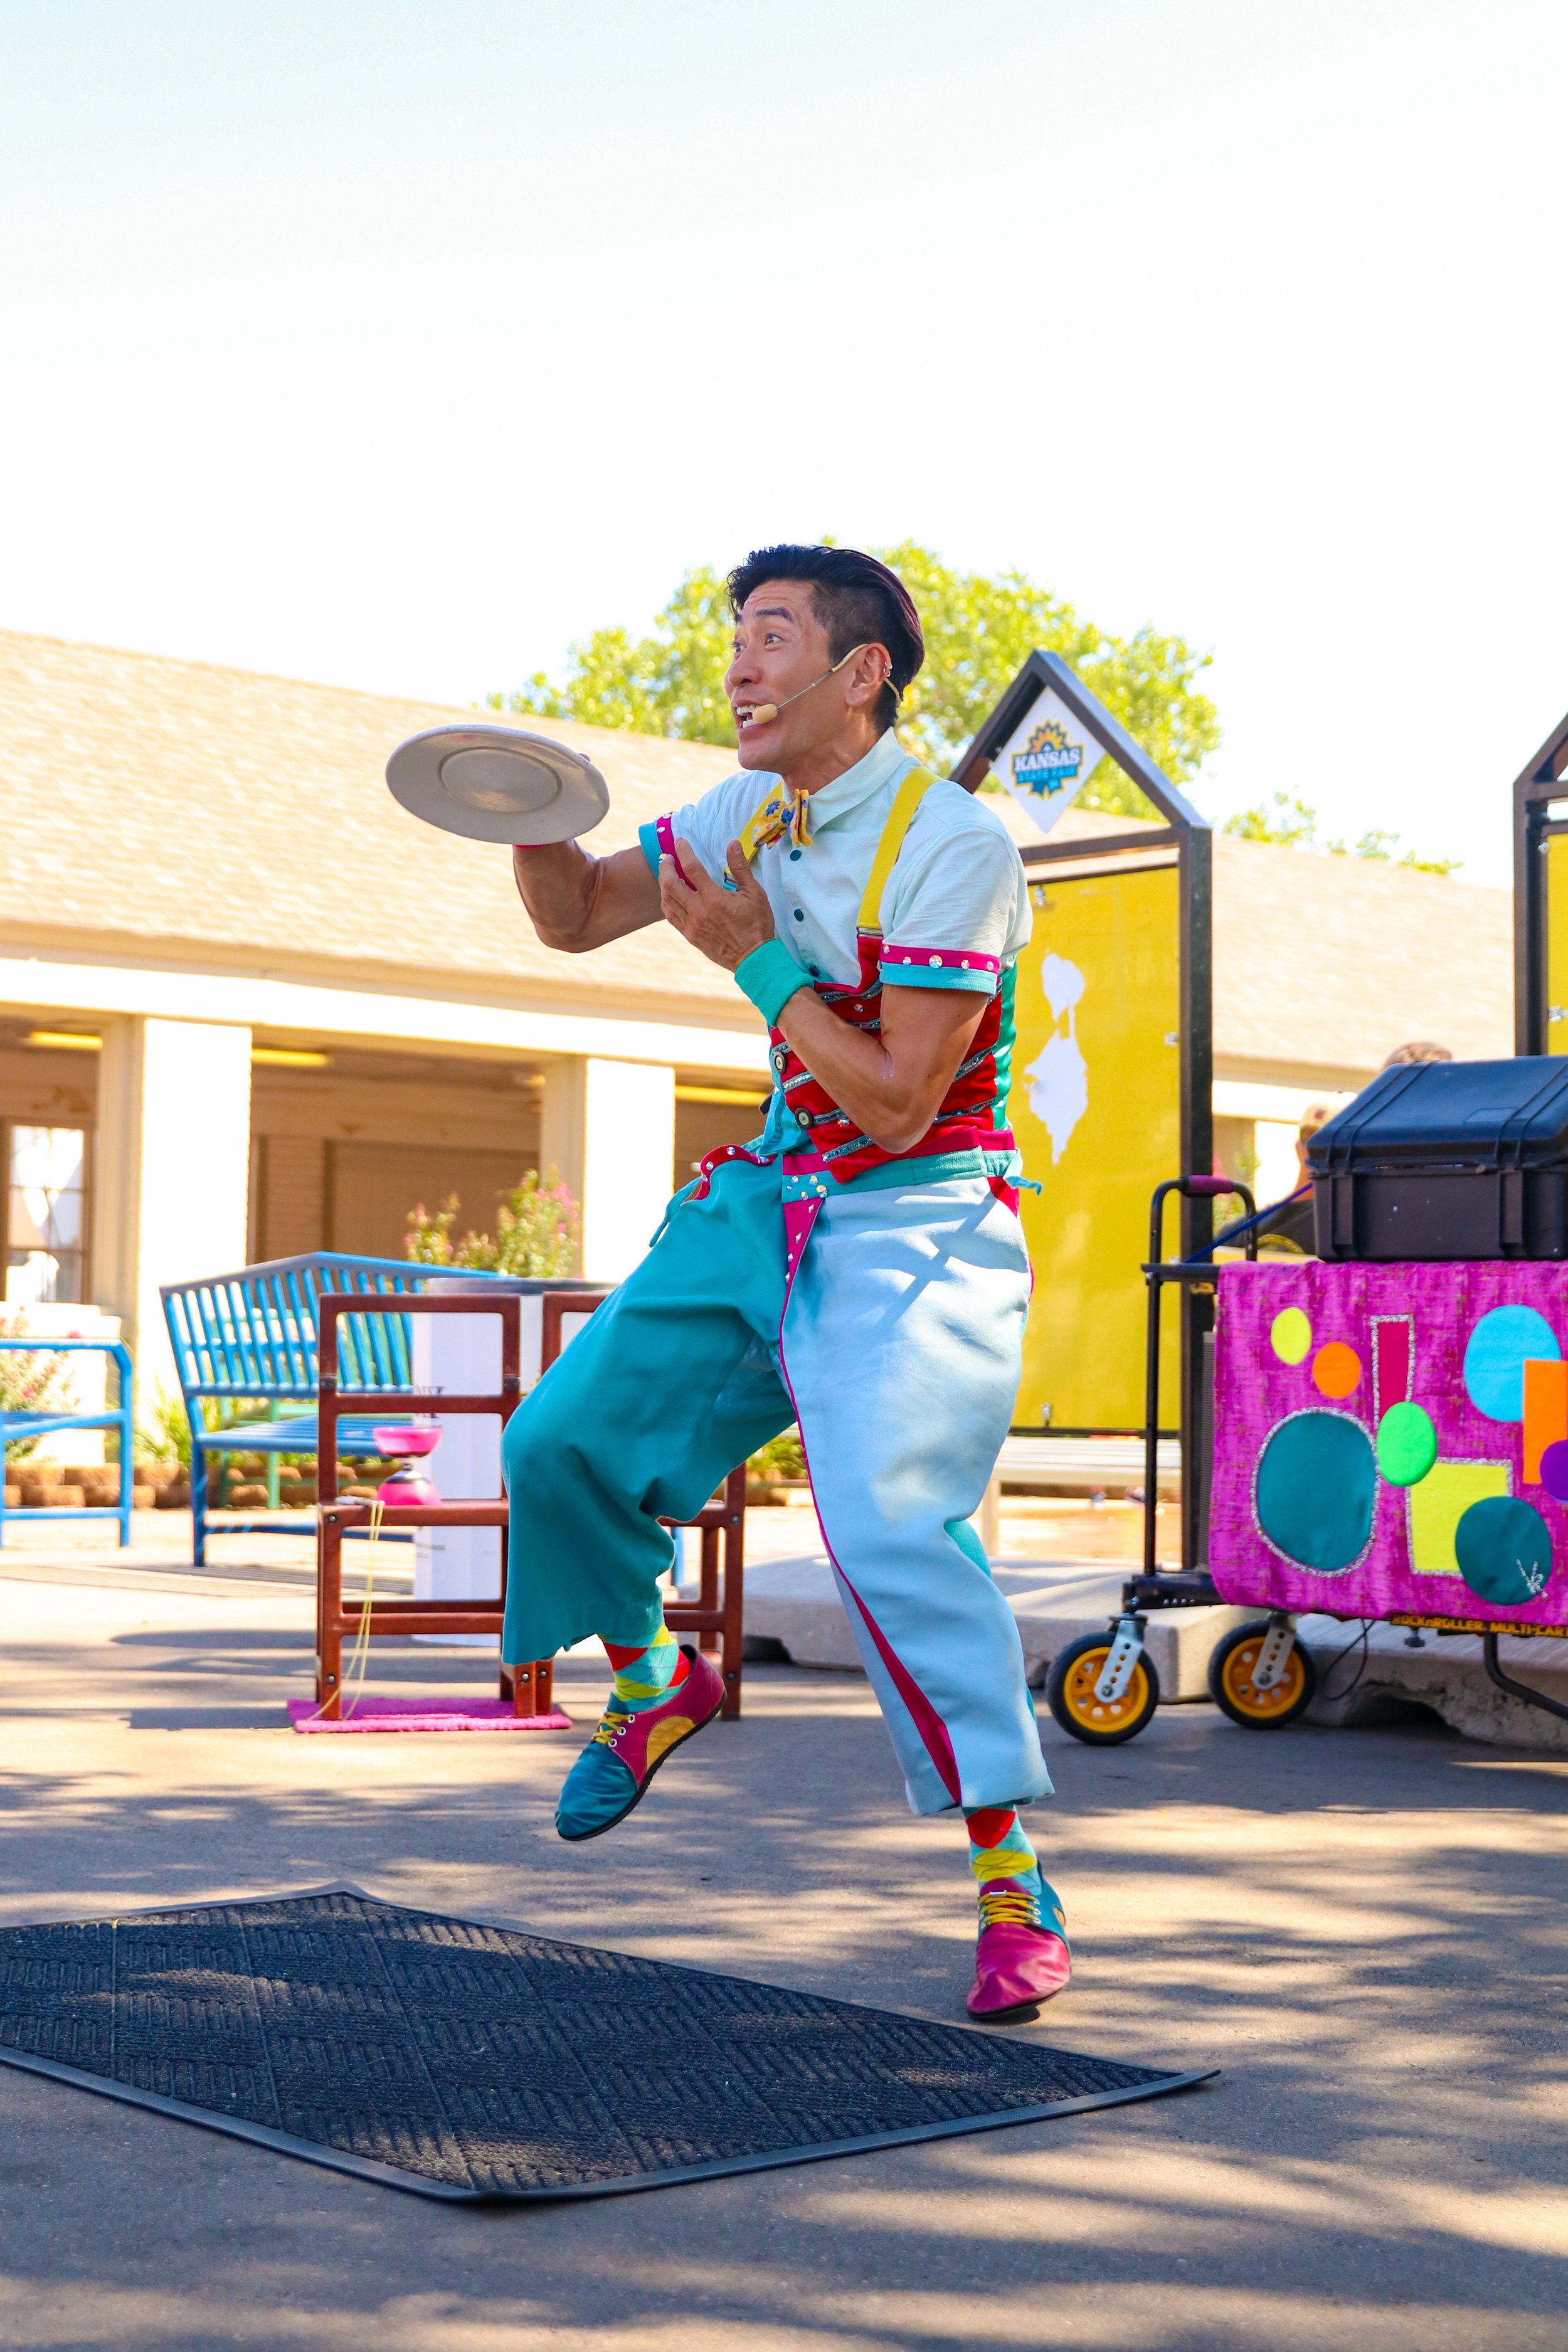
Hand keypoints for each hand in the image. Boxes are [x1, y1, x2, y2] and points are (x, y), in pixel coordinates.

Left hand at [659, 837, 775, 971]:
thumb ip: (740, 868)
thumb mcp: (755, 893)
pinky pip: (671, 917)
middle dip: (666, 866)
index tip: (679, 841)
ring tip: (666, 874)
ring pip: (667, 901)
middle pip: (670, 883)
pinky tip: (670, 896)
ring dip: (663, 884)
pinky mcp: (690, 936)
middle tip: (667, 857)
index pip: (691, 868)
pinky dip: (667, 902)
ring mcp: (692, 925)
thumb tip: (732, 844)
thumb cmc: (757, 924)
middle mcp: (698, 911)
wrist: (753, 958)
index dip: (683, 851)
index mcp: (713, 898)